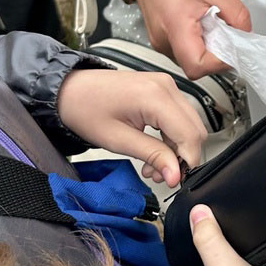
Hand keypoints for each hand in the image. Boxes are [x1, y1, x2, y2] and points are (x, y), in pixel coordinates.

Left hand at [57, 68, 206, 186]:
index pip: (189, 135)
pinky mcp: (162, 89)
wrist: (70, 91)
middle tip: (161, 174)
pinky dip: (172, 137)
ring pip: (190, 125)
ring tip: (153, 164)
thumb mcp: (118, 140)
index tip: (174, 180)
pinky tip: (155, 149)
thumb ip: (152, 156)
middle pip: (195, 130)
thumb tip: (175, 174)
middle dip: (183, 156)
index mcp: (155, 96)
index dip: (186, 162)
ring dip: (177, 148)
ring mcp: (165, 85)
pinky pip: (179, 117)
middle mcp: (165, 86)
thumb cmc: (85, 109)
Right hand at [127, 0, 252, 78]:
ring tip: (211, 22)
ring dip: (207, 47)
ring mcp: (160, 42)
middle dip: (216, 54)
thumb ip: (236, 14)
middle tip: (225, 31)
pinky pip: (183, 50)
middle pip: (196, 66)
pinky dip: (197, 42)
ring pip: (190, 59)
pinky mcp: (161, 39)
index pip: (198, 66)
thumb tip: (245, 34)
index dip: (219, 62)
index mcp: (175, 27)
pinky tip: (200, 22)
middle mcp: (163, 41)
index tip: (232, 47)